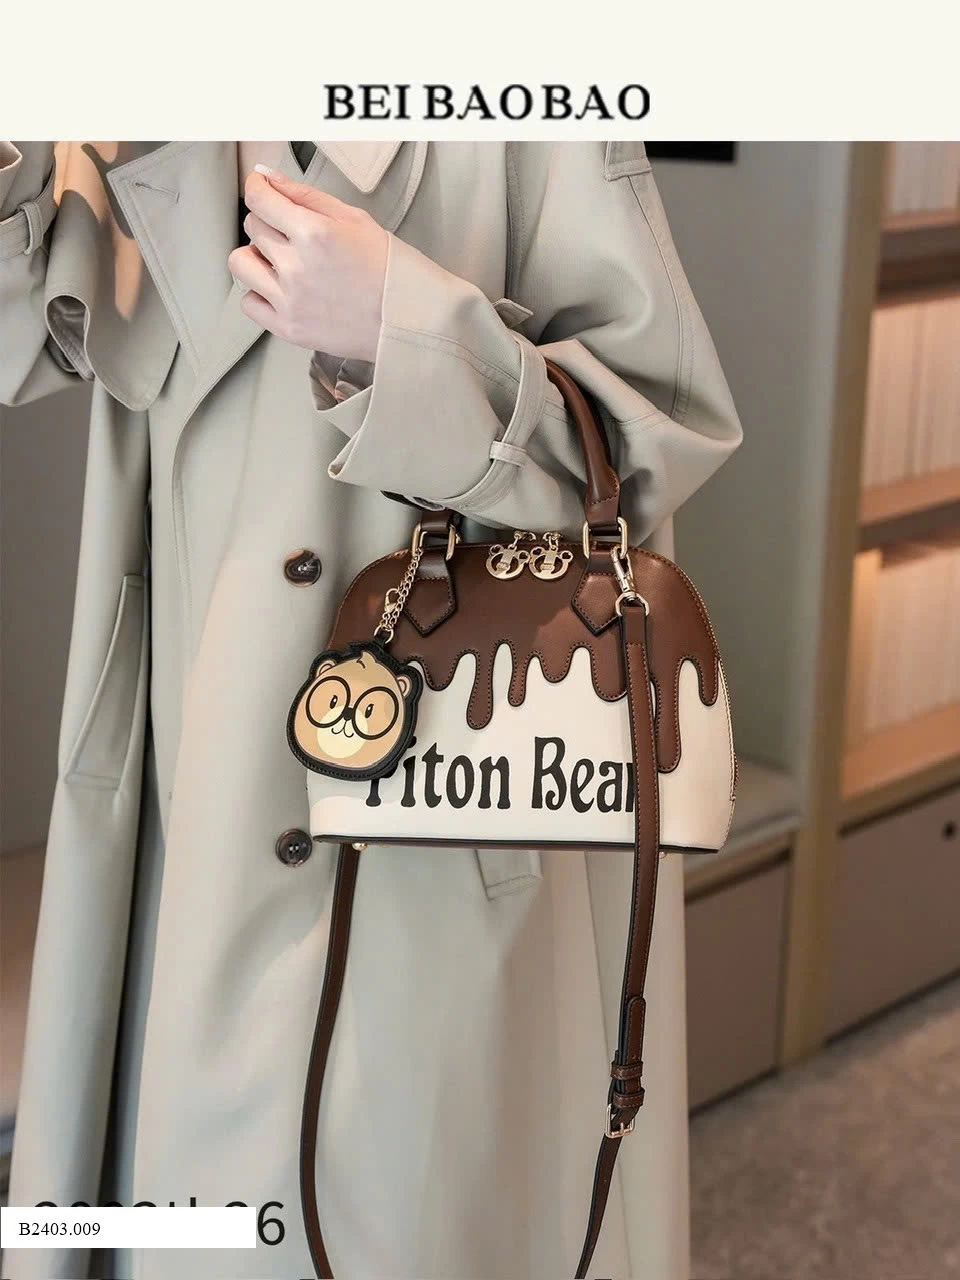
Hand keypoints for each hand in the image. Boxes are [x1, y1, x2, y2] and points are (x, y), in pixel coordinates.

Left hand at [227, 167, 388, 361]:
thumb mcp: (353, 219)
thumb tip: (267, 177)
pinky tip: (281, 289)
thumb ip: (305, 196)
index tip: (261, 189)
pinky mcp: (288, 327)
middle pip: (252, 226)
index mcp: (314, 233)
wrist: (405, 319)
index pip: (259, 198)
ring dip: (255, 256)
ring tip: (279, 261)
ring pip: (240, 263)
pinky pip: (248, 302)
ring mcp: (290, 300)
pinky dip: (259, 293)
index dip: (257, 188)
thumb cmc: (386, 268)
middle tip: (290, 232)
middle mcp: (296, 266)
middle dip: (267, 221)